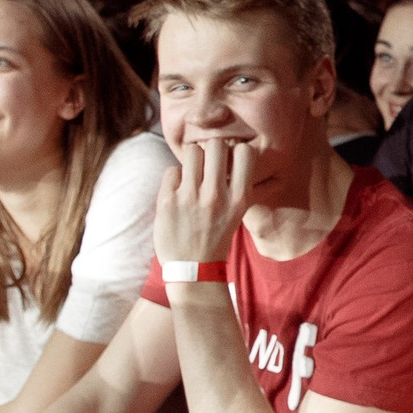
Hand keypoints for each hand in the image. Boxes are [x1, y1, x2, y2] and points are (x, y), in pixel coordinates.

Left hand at [154, 134, 253, 264]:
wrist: (192, 268)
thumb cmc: (216, 237)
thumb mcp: (237, 213)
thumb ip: (237, 186)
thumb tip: (232, 154)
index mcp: (239, 198)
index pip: (245, 152)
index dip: (236, 152)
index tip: (229, 162)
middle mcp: (216, 195)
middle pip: (216, 144)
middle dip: (212, 150)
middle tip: (207, 164)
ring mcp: (190, 197)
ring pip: (192, 151)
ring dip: (192, 160)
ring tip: (192, 175)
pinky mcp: (168, 201)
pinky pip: (172, 170)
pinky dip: (175, 178)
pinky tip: (178, 192)